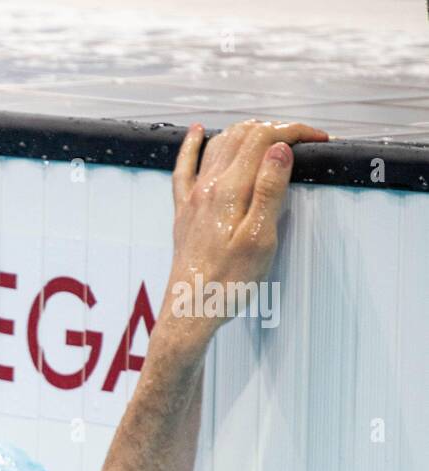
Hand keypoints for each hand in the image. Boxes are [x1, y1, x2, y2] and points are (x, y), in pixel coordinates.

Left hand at [161, 119, 328, 351]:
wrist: (191, 308)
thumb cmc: (228, 282)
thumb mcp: (261, 238)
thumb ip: (269, 190)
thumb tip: (280, 149)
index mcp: (229, 191)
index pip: (263, 139)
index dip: (295, 131)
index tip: (318, 138)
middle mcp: (207, 187)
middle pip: (241, 136)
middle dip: (276, 129)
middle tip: (303, 139)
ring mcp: (192, 197)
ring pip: (217, 145)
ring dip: (246, 132)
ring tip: (272, 133)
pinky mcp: (184, 210)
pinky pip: (184, 167)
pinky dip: (192, 145)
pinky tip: (197, 132)